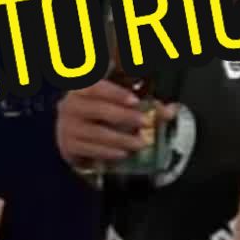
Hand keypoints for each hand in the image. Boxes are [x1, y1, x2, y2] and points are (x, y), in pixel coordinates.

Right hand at [57, 81, 173, 168]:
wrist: (72, 133)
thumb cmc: (99, 113)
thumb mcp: (118, 104)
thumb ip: (145, 105)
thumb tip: (172, 110)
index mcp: (82, 88)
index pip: (96, 87)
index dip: (115, 93)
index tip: (135, 101)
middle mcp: (70, 105)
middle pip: (98, 110)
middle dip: (124, 117)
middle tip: (146, 123)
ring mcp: (67, 126)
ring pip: (96, 133)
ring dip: (121, 139)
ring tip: (141, 143)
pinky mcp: (68, 146)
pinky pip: (90, 150)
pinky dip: (108, 152)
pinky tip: (123, 153)